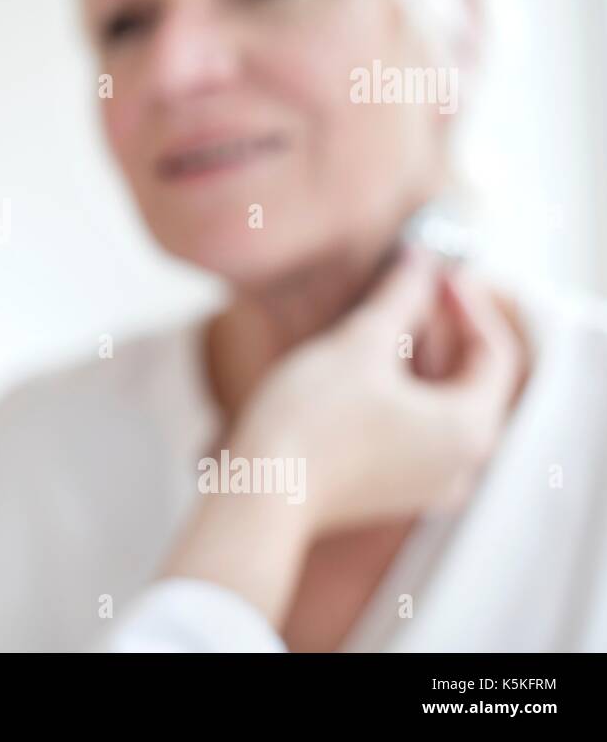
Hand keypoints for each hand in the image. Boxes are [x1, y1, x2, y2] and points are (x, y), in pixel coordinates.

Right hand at [158, 247, 521, 626]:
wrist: (259, 493)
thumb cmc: (312, 422)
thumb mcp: (359, 344)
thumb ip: (399, 296)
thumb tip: (419, 261)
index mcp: (470, 428)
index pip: (494, 352)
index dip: (468, 302)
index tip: (437, 271)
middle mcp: (461, 463)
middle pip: (468, 379)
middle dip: (441, 328)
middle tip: (411, 286)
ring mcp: (426, 482)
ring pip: (438, 404)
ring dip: (418, 357)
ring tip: (384, 318)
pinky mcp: (391, 489)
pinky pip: (414, 429)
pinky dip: (401, 391)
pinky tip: (366, 365)